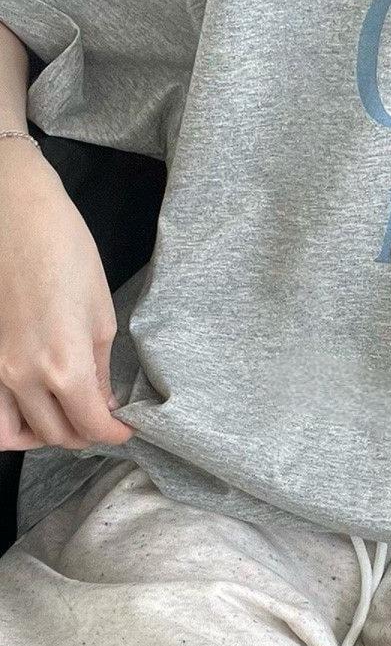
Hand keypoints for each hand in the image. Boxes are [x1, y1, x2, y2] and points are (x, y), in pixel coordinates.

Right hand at [0, 142, 134, 450]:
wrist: (11, 210)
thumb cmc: (64, 250)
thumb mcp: (100, 313)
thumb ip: (99, 367)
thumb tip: (102, 400)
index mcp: (62, 367)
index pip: (90, 427)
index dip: (113, 435)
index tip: (123, 430)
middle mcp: (21, 377)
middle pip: (53, 436)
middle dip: (82, 434)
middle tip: (99, 419)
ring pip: (10, 434)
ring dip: (39, 434)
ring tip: (61, 416)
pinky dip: (10, 417)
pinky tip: (31, 401)